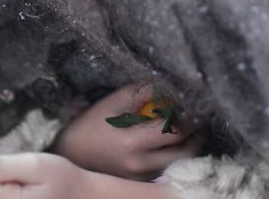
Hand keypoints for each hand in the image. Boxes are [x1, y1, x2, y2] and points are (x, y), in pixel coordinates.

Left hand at [0, 152, 89, 198]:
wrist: (82, 198)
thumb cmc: (61, 178)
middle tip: (28, 179)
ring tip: (28, 188)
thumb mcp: (35, 165)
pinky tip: (24, 197)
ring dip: (3, 191)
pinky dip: (6, 198)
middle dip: (0, 181)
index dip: (0, 170)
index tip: (23, 171)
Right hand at [49, 83, 203, 181]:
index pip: (175, 130)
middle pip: (183, 151)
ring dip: (188, 145)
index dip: (189, 114)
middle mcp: (139, 166)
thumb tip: (168, 85)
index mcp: (132, 143)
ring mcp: (140, 178)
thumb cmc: (93, 123)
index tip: (194, 102)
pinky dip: (173, 155)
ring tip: (189, 128)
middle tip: (196, 115)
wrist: (72, 152)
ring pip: (178, 162)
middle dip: (194, 131)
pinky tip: (171, 141)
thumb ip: (141, 92)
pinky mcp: (139, 183)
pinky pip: (165, 169)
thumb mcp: (114, 101)